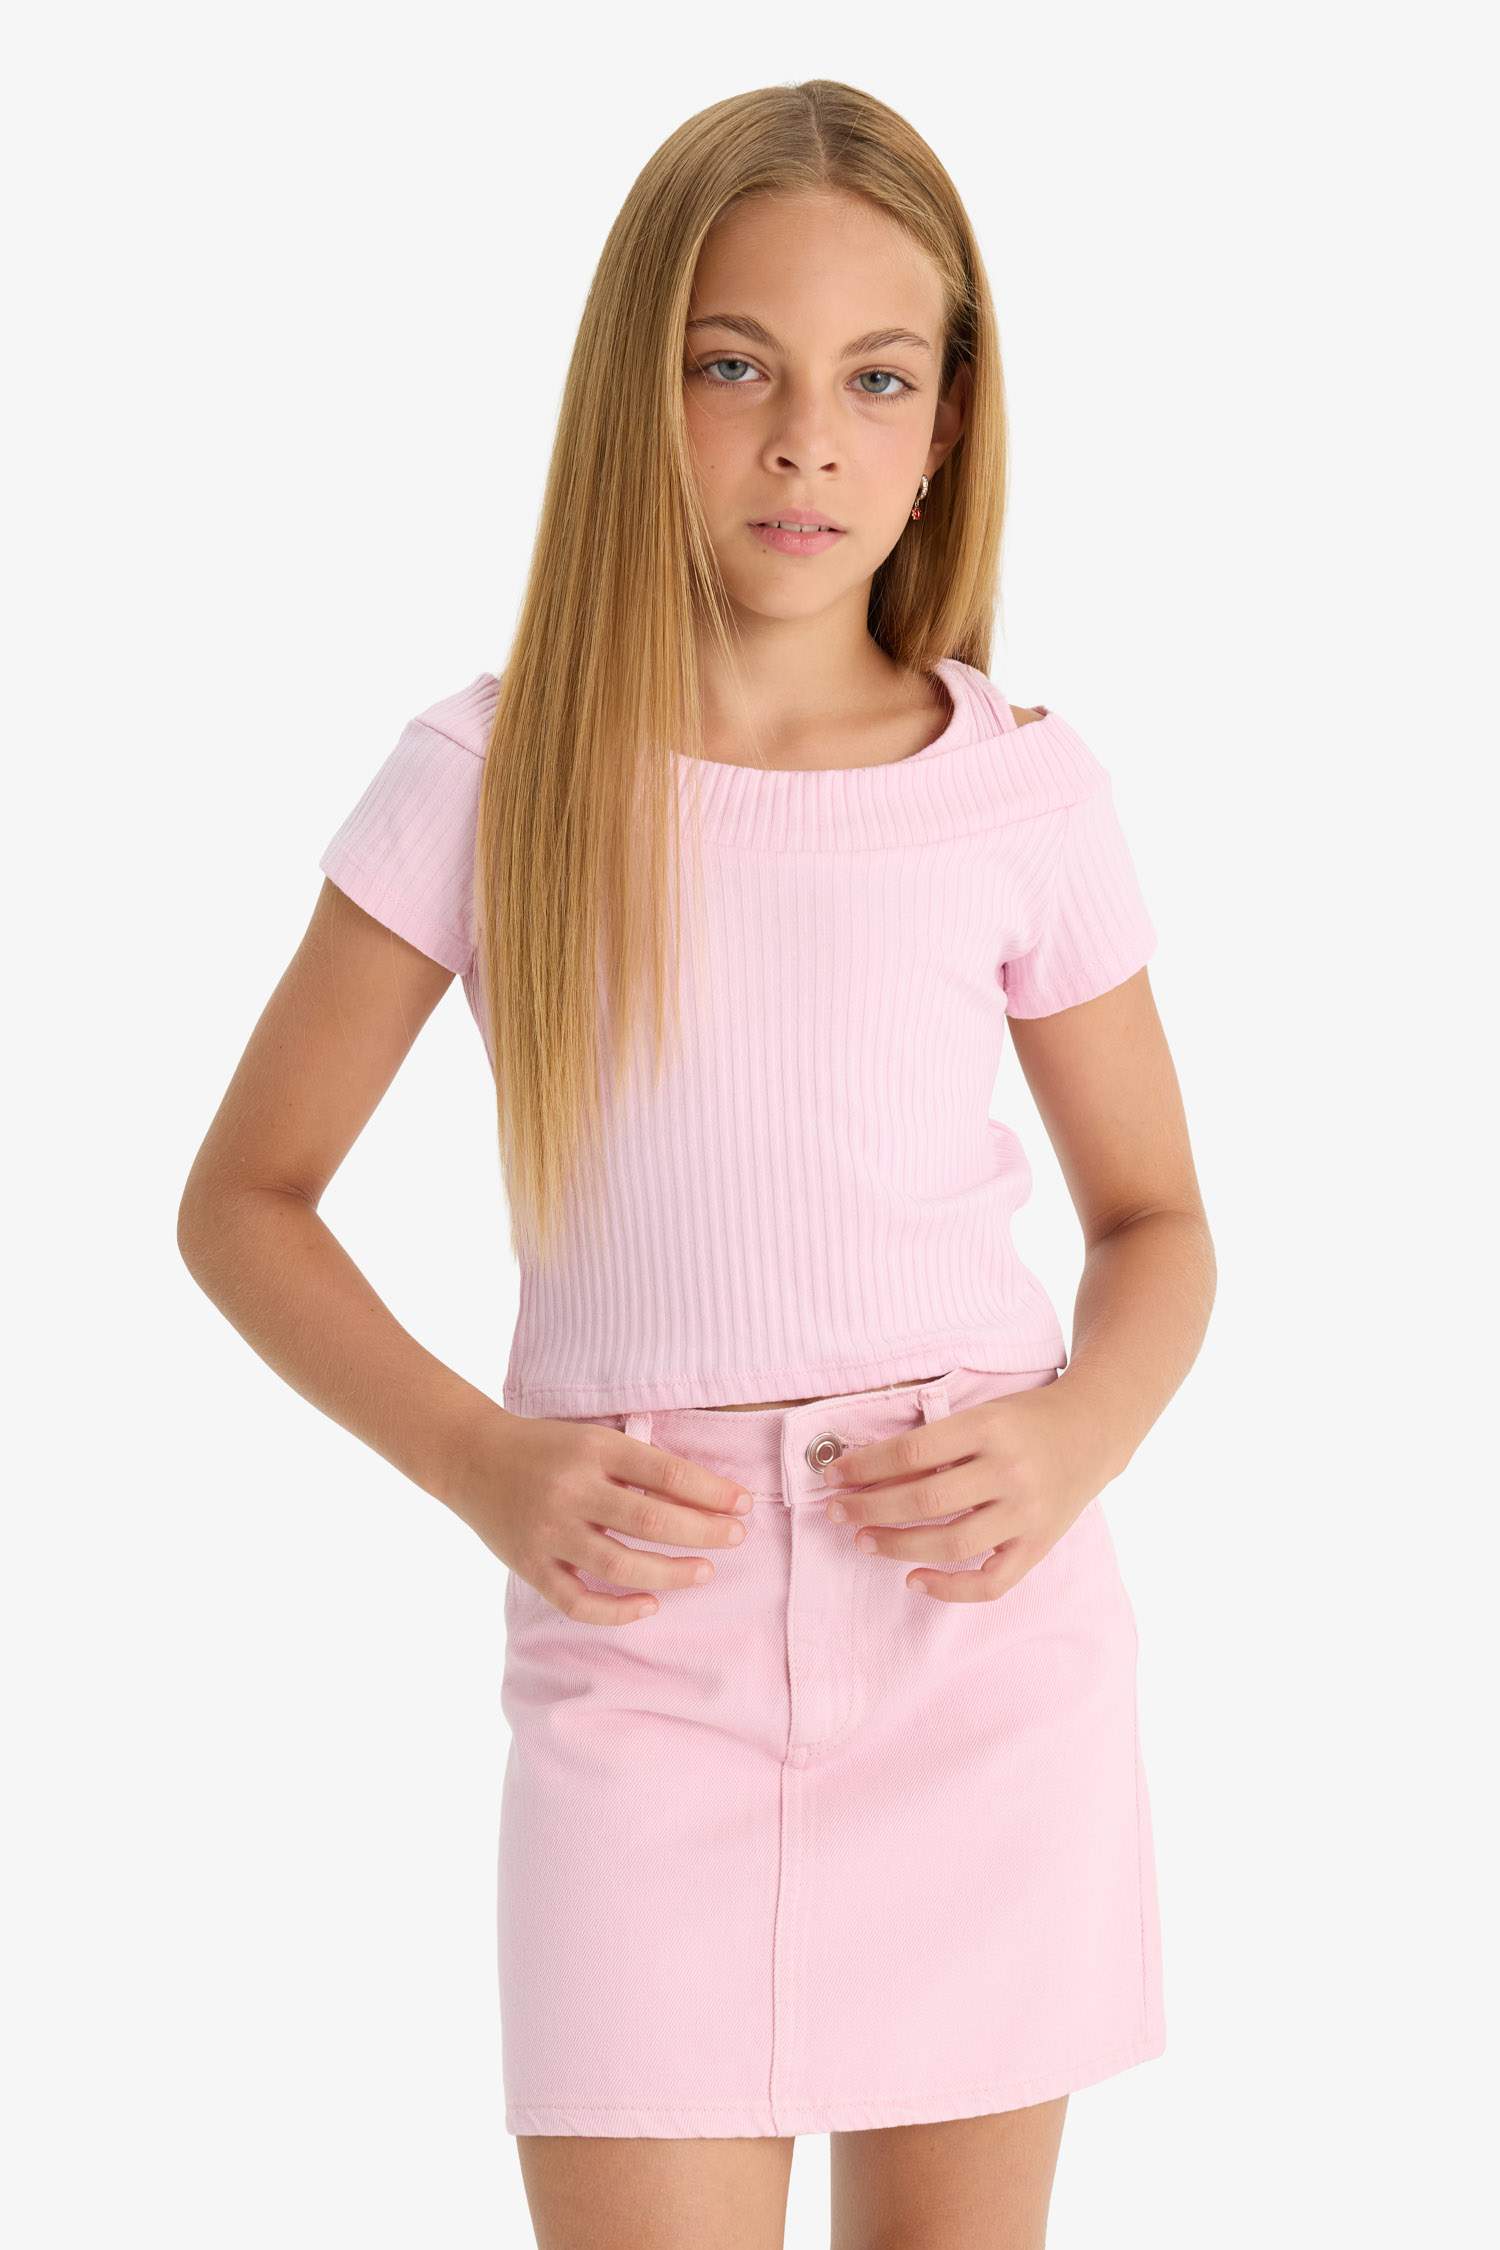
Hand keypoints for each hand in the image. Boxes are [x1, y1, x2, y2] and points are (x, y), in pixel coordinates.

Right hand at [445, 1405, 755, 1624]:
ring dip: (671, 1572)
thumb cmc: (547, 1448)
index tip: (743, 1503)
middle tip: (735, 1538)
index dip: (711, 1491)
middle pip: (650, 1518)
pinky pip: (578, 1601)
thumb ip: (638, 1464)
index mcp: (593, 1449)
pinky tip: (650, 1603)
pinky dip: (617, 1609)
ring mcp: (548, 1532)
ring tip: (704, 1571)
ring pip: (621, 1564)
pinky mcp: (531, 1566)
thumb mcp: (593, 1439)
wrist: (471, 1458)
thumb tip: (707, 1496)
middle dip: (703, 1531)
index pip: (666, 1472)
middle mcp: (571, 1490)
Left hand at [818, 1383, 1106, 1603]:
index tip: (833, 1473)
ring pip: (951, 1542)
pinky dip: (950, 1588)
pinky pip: (991, 1582)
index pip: (914, 1450)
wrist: (1094, 1429)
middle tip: (836, 1511)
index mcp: (990, 1427)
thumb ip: (937, 1442)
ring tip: (863, 1540)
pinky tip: (915, 1580)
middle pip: (926, 1498)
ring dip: (897, 1545)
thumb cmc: (1025, 1418)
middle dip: (870, 1507)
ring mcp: (1027, 1512)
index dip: (866, 1465)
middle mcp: (1010, 1470)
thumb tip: (868, 1471)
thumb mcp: (983, 1414)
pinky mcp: (1039, 1544)